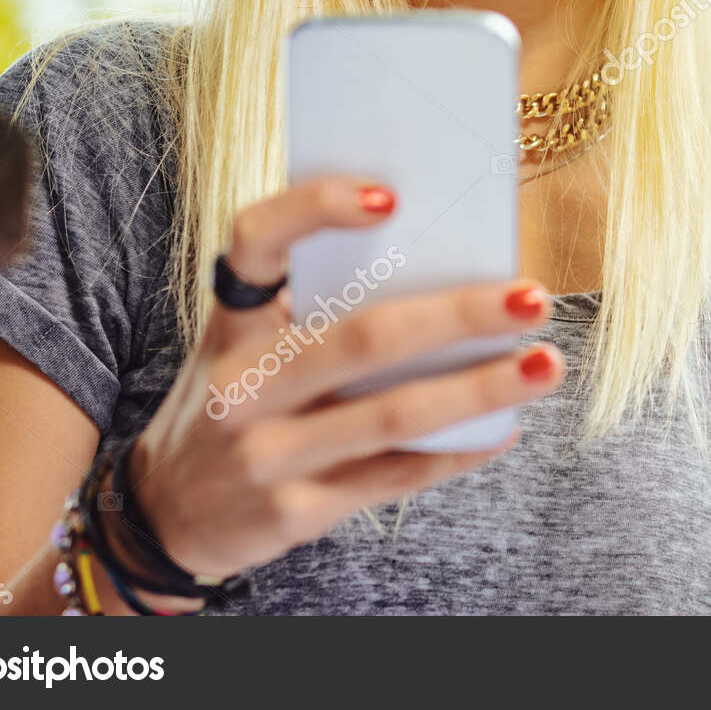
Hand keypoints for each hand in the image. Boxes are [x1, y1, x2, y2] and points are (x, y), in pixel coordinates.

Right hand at [121, 175, 561, 581]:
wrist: (166, 511)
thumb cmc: (236, 399)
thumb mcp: (246, 342)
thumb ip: (317, 304)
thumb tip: (446, 262)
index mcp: (232, 320)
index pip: (256, 239)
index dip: (316, 208)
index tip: (391, 197)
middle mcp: (241, 384)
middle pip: (363, 337)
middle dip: (459, 315)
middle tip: (531, 297)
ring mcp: (265, 453)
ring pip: (392, 414)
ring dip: (480, 389)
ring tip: (544, 366)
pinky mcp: (292, 512)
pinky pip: (393, 477)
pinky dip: (455, 451)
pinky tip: (502, 429)